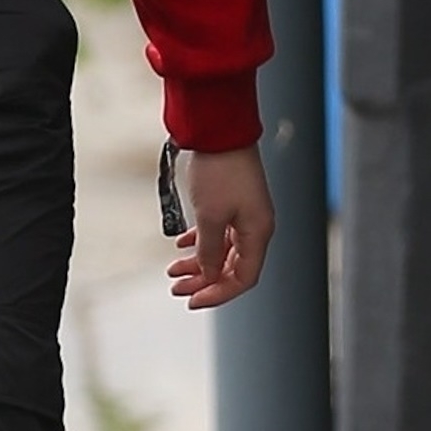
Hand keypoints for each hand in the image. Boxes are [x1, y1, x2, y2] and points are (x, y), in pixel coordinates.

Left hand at [168, 143, 274, 309]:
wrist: (219, 131)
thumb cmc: (220, 170)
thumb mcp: (210, 217)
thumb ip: (208, 251)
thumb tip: (208, 275)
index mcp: (258, 233)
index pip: (243, 278)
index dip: (218, 293)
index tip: (192, 300)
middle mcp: (255, 226)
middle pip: (231, 267)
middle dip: (203, 280)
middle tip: (176, 288)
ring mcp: (244, 213)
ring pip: (222, 250)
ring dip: (198, 262)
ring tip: (172, 270)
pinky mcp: (232, 202)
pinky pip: (218, 232)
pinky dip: (200, 241)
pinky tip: (181, 244)